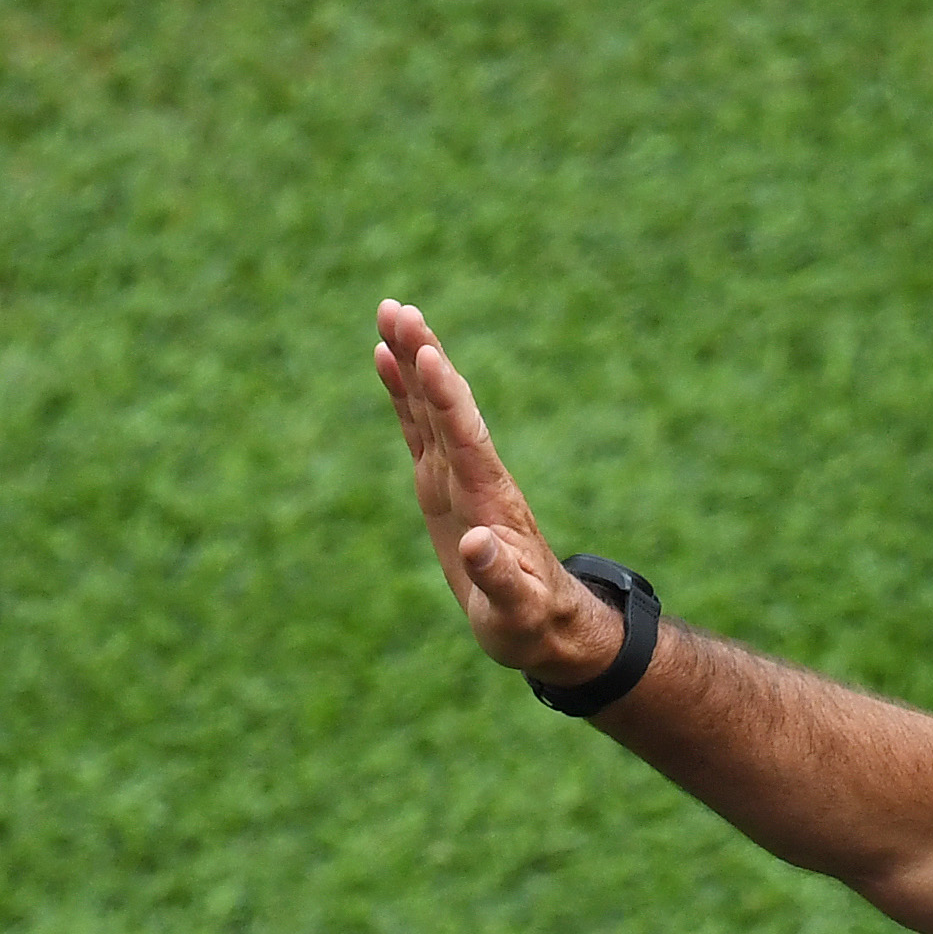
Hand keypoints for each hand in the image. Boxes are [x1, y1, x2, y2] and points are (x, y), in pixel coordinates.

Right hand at [373, 300, 624, 683]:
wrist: (545, 624)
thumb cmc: (530, 622)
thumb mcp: (515, 610)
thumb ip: (498, 578)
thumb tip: (475, 543)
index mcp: (489, 501)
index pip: (465, 438)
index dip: (445, 397)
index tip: (426, 354)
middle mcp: (474, 477)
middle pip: (445, 407)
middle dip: (422, 358)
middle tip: (397, 309)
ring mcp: (458, 478)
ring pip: (430, 408)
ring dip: (411, 361)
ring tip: (389, 313)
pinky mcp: (442, 487)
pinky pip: (420, 430)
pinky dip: (404, 394)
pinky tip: (387, 358)